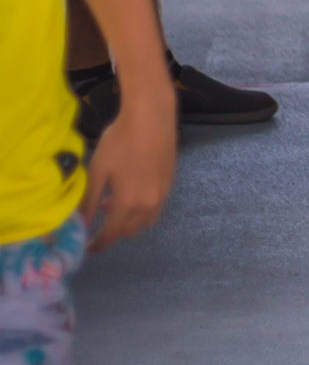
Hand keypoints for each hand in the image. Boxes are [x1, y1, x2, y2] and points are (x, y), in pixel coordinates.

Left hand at [82, 83, 176, 250]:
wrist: (152, 116)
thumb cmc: (120, 140)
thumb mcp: (98, 169)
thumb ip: (89, 200)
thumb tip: (82, 223)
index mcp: (127, 203)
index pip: (112, 234)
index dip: (99, 244)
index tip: (89, 248)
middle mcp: (148, 204)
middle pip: (130, 231)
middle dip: (115, 230)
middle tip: (101, 213)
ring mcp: (162, 194)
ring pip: (146, 221)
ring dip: (131, 220)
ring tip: (117, 201)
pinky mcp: (170, 183)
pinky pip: (156, 207)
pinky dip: (143, 208)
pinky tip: (135, 188)